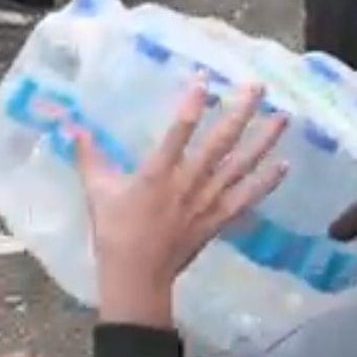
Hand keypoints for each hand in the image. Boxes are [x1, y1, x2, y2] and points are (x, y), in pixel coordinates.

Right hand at [78, 81, 287, 328]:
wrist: (136, 279)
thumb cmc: (114, 232)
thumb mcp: (97, 191)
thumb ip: (89, 156)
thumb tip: (73, 125)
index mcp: (158, 174)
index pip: (178, 132)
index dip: (193, 105)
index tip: (206, 77)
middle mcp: (188, 184)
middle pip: (219, 144)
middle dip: (240, 114)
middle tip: (259, 87)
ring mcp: (206, 203)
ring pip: (239, 167)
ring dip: (262, 142)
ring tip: (283, 118)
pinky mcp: (217, 220)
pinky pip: (246, 199)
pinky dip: (265, 183)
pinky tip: (283, 165)